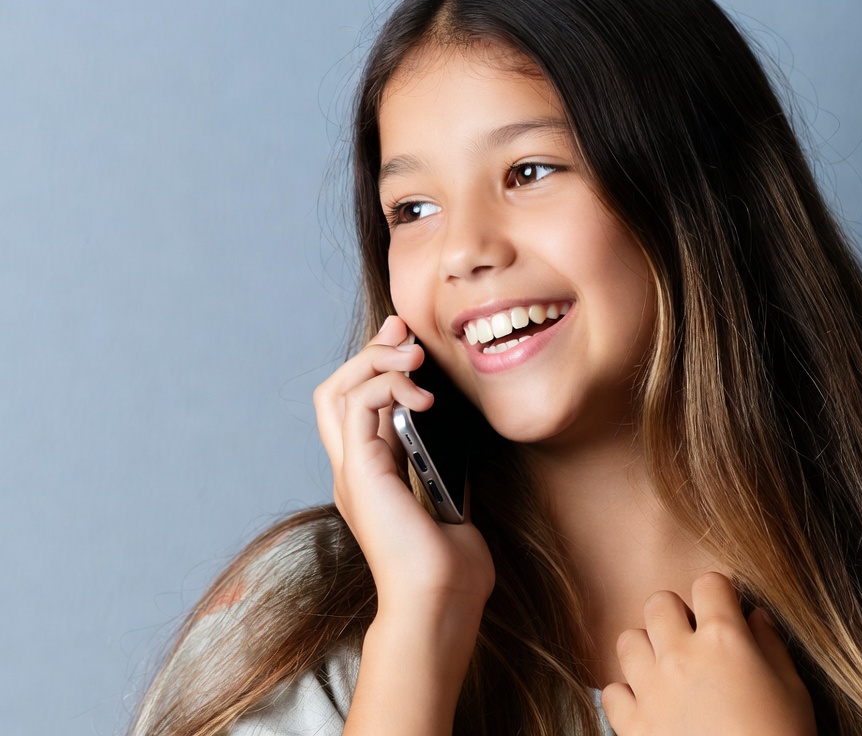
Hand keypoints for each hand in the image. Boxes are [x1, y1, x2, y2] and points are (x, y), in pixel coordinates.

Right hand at [313, 315, 493, 616]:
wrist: (440, 604)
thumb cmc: (451, 569)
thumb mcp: (450, 501)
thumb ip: (442, 468)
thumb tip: (453, 438)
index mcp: (371, 476)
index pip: (358, 406)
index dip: (379, 367)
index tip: (410, 341)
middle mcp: (353, 469)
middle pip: (336, 390)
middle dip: (369, 350)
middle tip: (403, 328)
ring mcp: (351, 471)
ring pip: (337, 390)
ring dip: (376, 359)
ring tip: (413, 353)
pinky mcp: (360, 471)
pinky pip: (358, 404)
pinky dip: (386, 384)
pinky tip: (422, 393)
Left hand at [601, 572, 815, 735]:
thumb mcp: (794, 692)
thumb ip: (771, 645)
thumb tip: (756, 615)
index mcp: (723, 639)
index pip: (709, 583)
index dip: (719, 595)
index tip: (724, 612)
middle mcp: (681, 654)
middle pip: (658, 602)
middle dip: (675, 614)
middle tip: (692, 640)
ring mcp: (652, 688)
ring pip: (628, 640)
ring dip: (647, 651)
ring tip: (666, 672)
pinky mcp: (635, 724)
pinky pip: (613, 691)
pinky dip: (628, 697)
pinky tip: (650, 707)